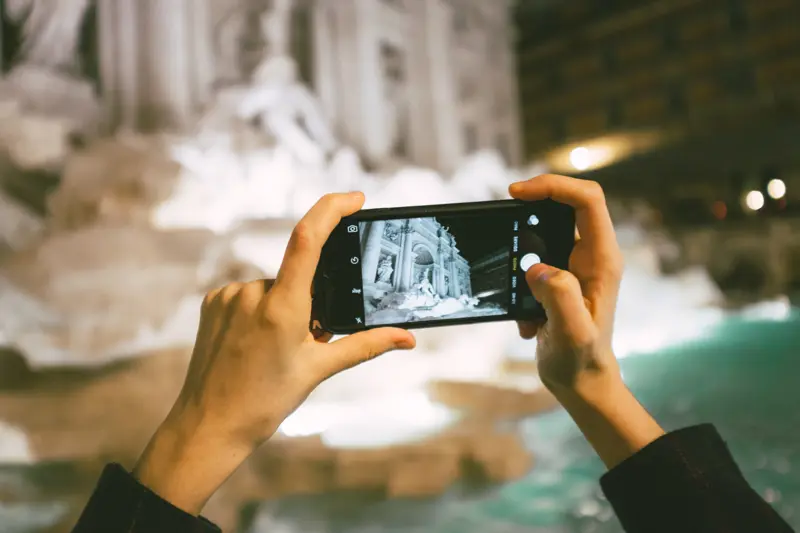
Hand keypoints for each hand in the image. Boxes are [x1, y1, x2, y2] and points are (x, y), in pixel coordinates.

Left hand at [134, 192, 415, 513]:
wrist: (208, 426)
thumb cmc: (264, 401)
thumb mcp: (318, 370)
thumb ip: (365, 345)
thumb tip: (406, 337)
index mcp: (282, 307)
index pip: (308, 239)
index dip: (332, 209)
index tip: (355, 199)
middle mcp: (252, 293)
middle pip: (297, 276)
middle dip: (310, 301)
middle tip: (304, 341)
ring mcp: (228, 296)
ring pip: (274, 287)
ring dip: (284, 308)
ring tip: (273, 350)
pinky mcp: (213, 302)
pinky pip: (249, 294)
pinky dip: (261, 311)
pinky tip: (253, 343)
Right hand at [510, 175, 662, 468]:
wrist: (581, 382)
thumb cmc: (581, 361)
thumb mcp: (572, 333)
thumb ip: (559, 296)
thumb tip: (536, 268)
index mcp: (602, 259)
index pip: (587, 199)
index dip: (553, 186)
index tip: (517, 194)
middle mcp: (593, 255)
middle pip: (567, 202)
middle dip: (531, 208)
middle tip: (503, 220)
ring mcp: (576, 264)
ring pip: (546, 229)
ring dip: (521, 251)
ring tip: (518, 293)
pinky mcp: (560, 276)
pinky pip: (534, 256)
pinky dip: (519, 278)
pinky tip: (525, 314)